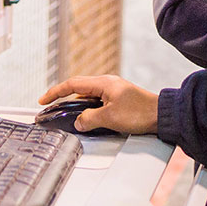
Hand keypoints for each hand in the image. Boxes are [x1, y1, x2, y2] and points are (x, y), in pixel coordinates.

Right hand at [39, 76, 158, 133]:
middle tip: (50, 106)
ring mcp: (113, 91)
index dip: (55, 92)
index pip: (72, 84)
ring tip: (65, 115)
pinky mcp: (118, 99)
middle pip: (78, 88)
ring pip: (87, 97)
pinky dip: (87, 109)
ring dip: (76, 105)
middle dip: (62, 97)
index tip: (43, 99)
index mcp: (103, 83)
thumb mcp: (110, 118)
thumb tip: (78, 122)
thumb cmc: (140, 113)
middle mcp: (107, 83)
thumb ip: (89, 119)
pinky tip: (85, 119)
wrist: (162, 115)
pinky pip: (96, 102)